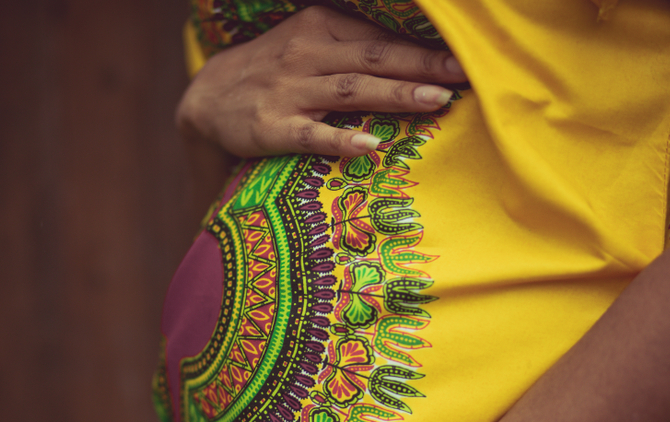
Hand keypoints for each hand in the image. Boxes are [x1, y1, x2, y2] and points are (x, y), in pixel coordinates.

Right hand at [176, 5, 466, 157]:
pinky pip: (311, 134)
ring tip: (435, 101)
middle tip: (462, 76)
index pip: (378, 38)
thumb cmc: (273, 70)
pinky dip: (340, 140)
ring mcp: (288, 92)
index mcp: (319, 28)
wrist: (206, 98)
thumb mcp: (308, 43)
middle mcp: (306, 55)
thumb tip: (414, 55)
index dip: (422, 49)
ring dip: (395, 94)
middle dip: (421, 66)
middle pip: (373, 59)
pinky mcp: (271, 128)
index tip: (463, 60)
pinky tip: (370, 146)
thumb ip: (353, 46)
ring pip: (350, 91)